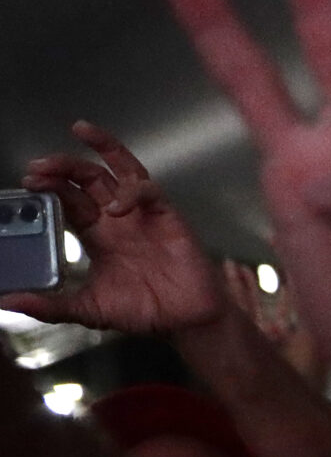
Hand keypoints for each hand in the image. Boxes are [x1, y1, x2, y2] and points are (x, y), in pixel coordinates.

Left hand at [4, 123, 226, 334]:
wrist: (187, 321)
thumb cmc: (144, 311)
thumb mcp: (88, 310)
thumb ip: (51, 306)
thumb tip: (10, 303)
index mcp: (97, 234)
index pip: (69, 198)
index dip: (50, 185)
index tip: (28, 181)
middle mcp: (117, 217)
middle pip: (88, 177)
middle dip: (63, 166)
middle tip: (39, 167)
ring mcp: (143, 214)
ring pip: (120, 169)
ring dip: (101, 149)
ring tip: (80, 136)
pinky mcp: (167, 215)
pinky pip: (148, 190)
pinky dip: (131, 193)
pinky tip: (116, 208)